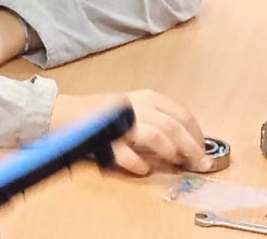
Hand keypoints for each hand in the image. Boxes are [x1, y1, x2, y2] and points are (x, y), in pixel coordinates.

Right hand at [53, 89, 204, 176]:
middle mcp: (137, 105)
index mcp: (147, 97)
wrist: (62, 112)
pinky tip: (144, 169)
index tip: (204, 150)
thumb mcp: (135, 108)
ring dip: (170, 152)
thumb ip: (158, 119)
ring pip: (155, 135)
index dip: (197, 133)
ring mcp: (120, 121)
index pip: (181, 114)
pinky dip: (139, 163)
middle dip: (191, 146)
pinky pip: (127, 153)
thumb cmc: (103, 113)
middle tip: (200, 163)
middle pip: (173, 126)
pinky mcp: (104, 139)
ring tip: (176, 163)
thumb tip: (186, 141)